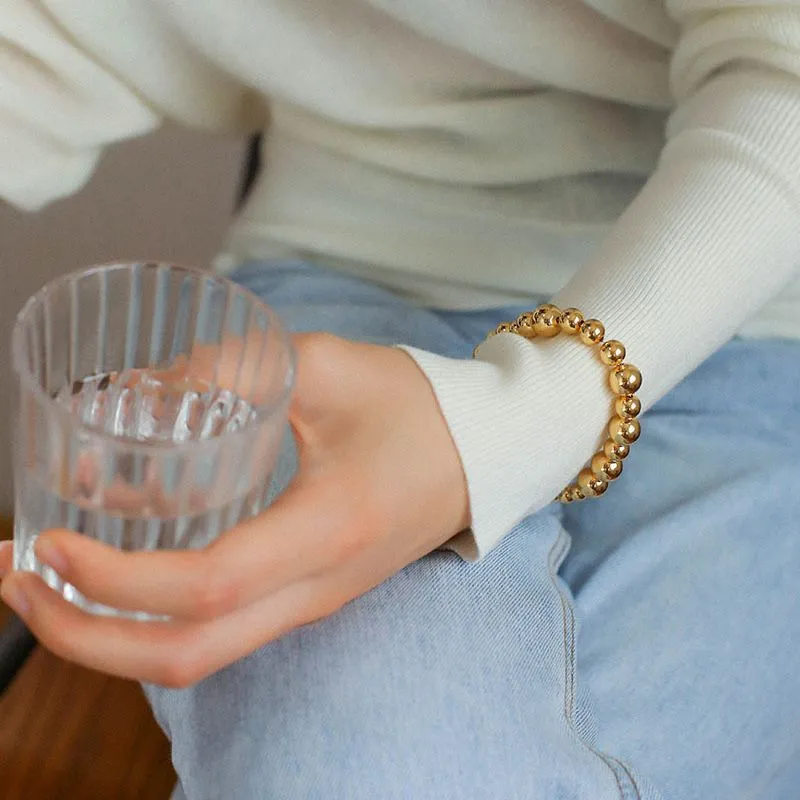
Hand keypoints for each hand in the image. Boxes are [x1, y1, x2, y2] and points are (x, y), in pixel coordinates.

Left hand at [0, 334, 468, 686]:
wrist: (484, 456)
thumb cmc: (417, 409)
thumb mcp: (327, 366)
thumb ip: (230, 368)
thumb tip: (132, 392)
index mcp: (329, 529)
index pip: (206, 586)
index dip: (113, 577)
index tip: (47, 537)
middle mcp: (317, 587)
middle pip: (185, 656)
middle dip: (81, 634)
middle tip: (14, 580)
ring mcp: (311, 602)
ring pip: (196, 658)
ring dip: (105, 634)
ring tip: (39, 582)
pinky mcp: (305, 596)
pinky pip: (216, 632)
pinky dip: (146, 619)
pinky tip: (112, 574)